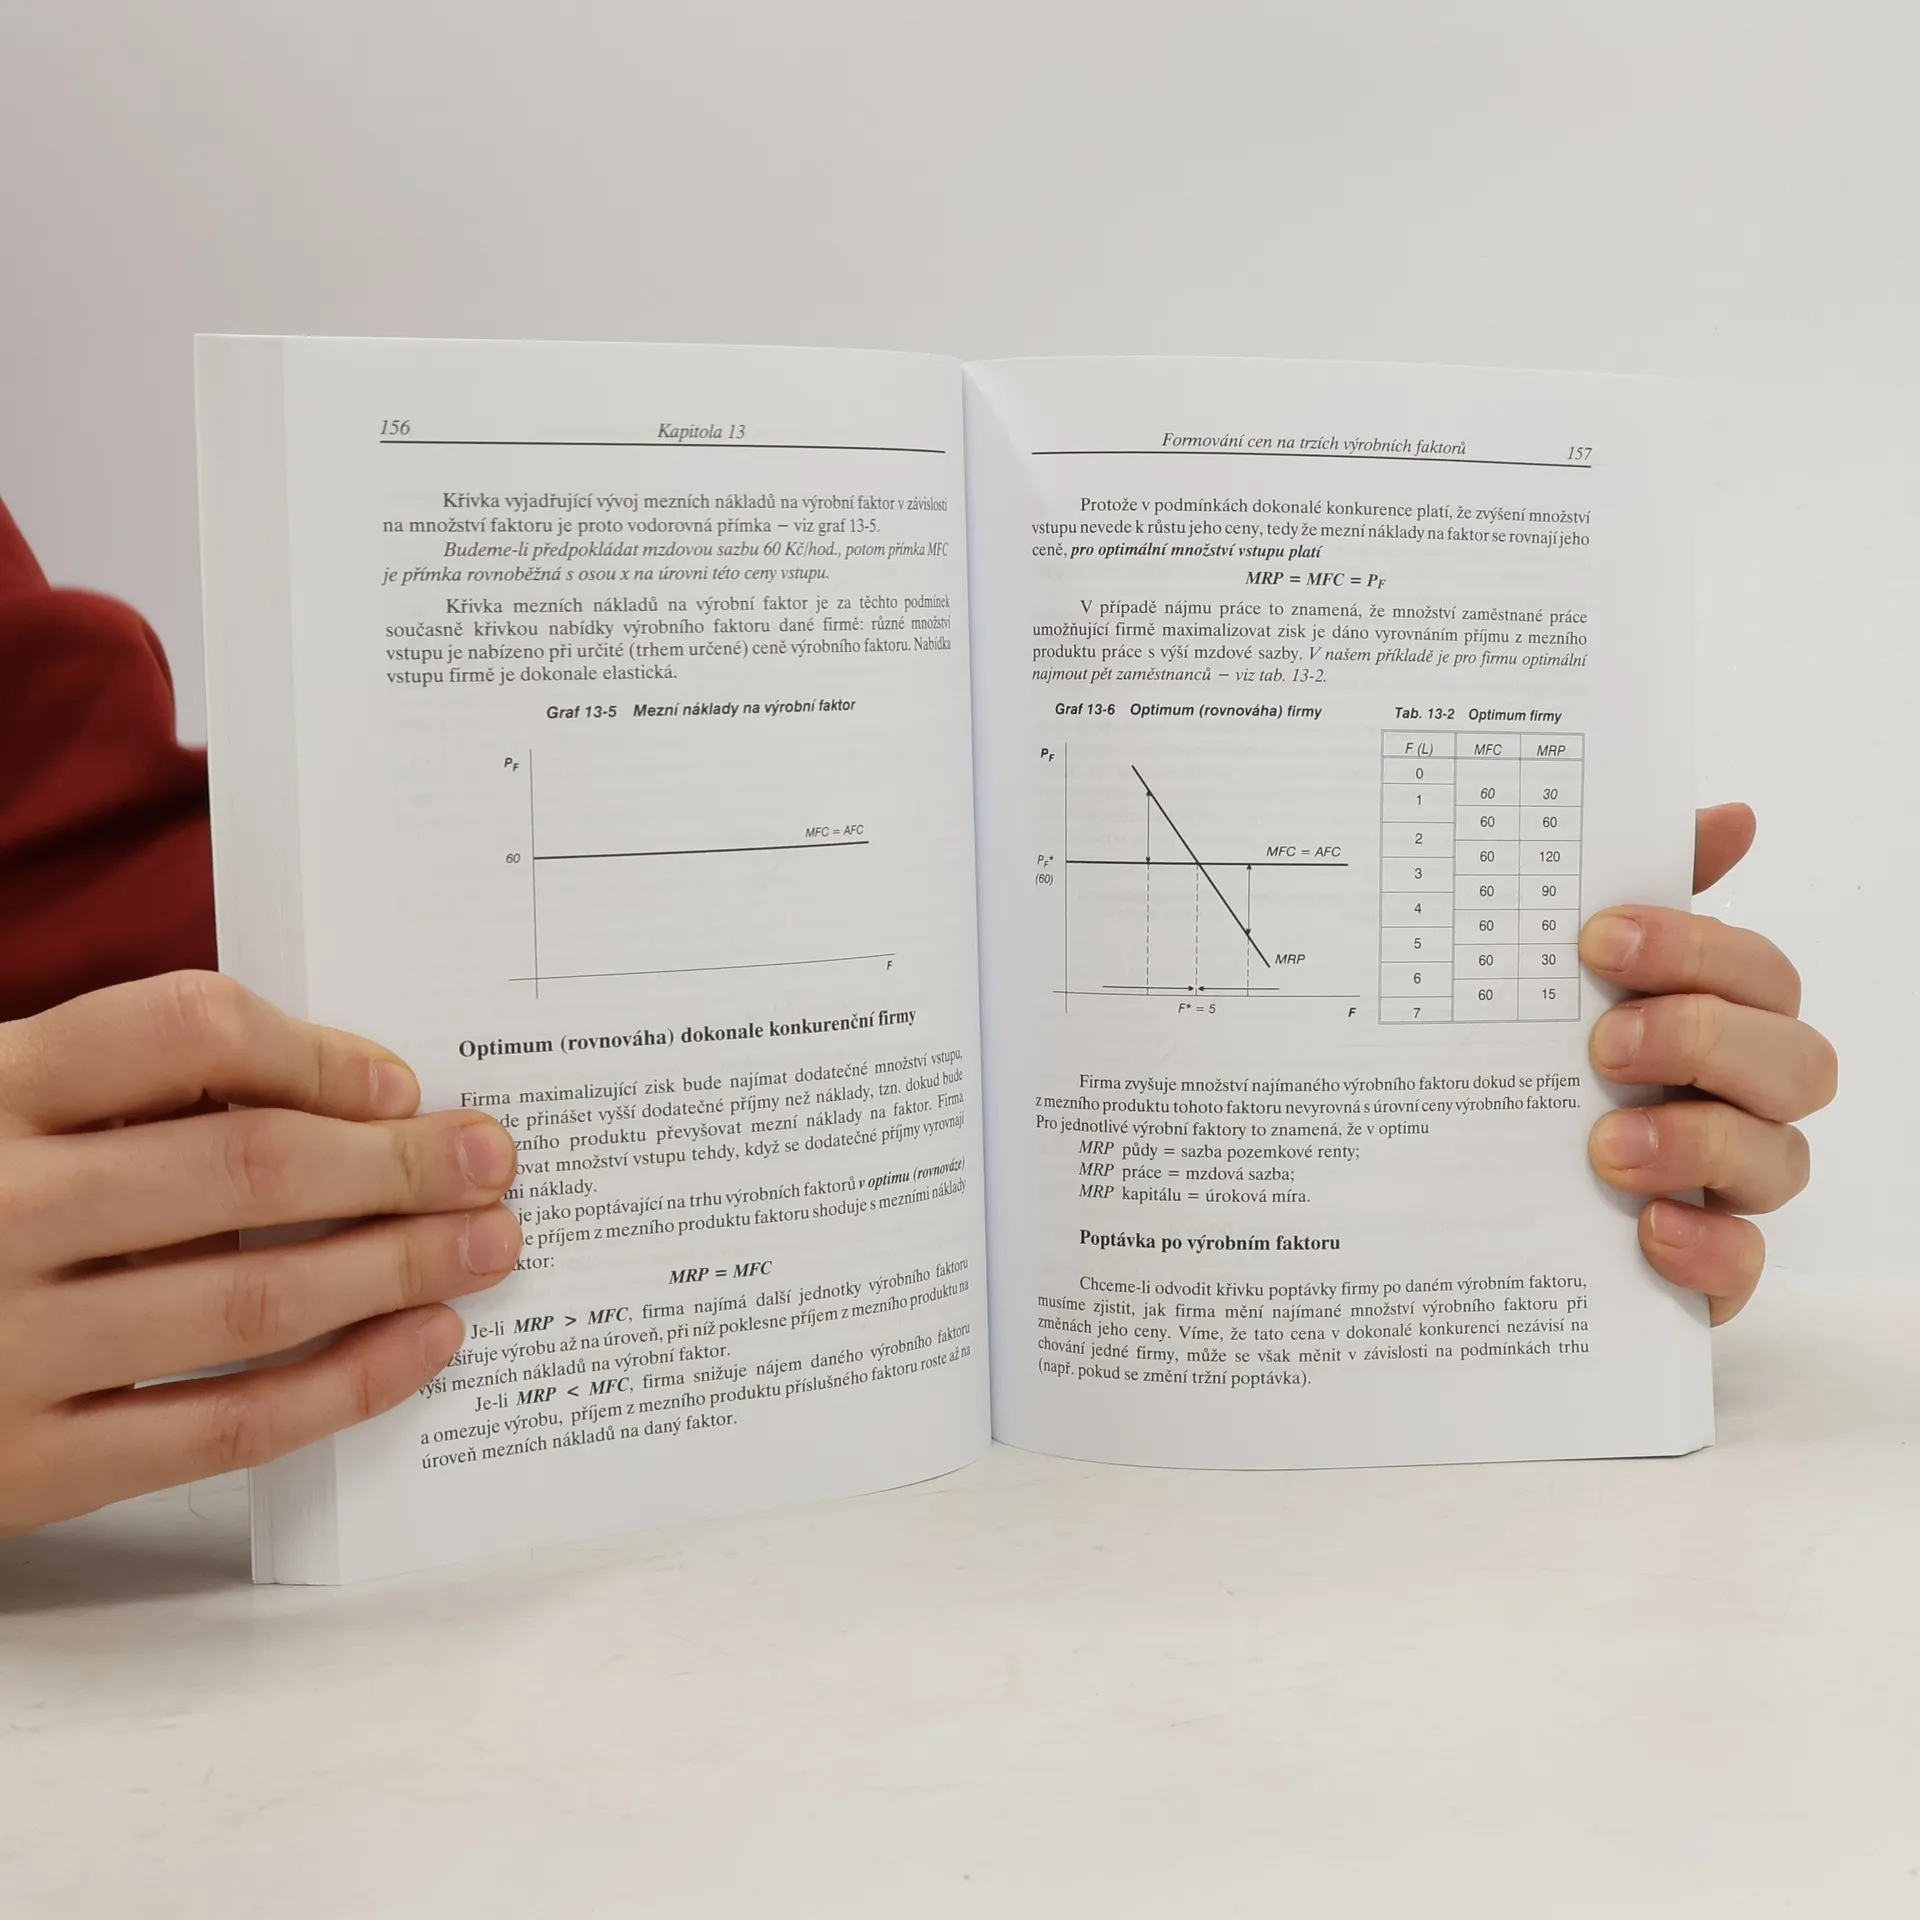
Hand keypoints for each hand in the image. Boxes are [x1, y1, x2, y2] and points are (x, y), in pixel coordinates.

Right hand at [0, 972, 519, 1534]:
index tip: (400, 1082)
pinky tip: (425, 1344)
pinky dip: (344, 1384)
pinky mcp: (21, 1466)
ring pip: (250, 1299)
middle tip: (494, 1161)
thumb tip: (350, 1099)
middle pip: (244, 1166)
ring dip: (397, 1268)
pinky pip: (222, 1429)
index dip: (315, 1051)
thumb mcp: (0, 1113)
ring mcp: (0, 1345)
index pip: (184, 1030)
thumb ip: (128, 1096)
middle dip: (397, 1164)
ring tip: (487, 1245)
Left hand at [1581, 804, 1835, 1322]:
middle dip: (1704, 1038)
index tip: (1599, 939)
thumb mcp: (1557, 980)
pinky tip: (1648, 1230)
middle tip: (1602, 1043)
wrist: (1459, 1196)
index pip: (1757, 972)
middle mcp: (1738, 1100)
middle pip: (1794, 1060)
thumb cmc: (1538, 1070)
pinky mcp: (1702, 1268)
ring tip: (1606, 1146)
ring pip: (1781, 1160)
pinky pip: (1743, 1265)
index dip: (1695, 948)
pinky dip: (1707, 1248)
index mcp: (1715, 1019)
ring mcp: (1727, 1187)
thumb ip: (1634, 892)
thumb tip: (1733, 816)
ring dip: (1699, 1142)